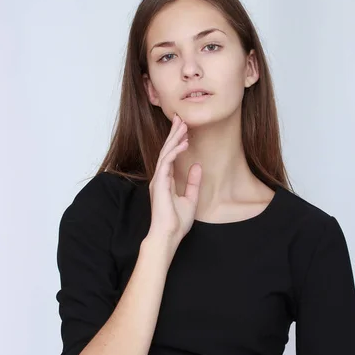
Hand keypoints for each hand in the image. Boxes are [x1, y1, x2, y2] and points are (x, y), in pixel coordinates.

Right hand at [147, 113, 201, 242]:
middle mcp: (160, 178)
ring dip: (174, 138)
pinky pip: (166, 162)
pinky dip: (174, 151)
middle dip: (174, 134)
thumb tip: (197, 167)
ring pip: (165, 153)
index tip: (184, 130)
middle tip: (181, 119)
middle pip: (166, 151)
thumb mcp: (190, 200)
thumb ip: (192, 183)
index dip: (176, 142)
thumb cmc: (176, 223)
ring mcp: (158, 180)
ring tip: (183, 125)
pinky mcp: (159, 183)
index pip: (170, 157)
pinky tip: (183, 142)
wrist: (168, 235)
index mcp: (165, 182)